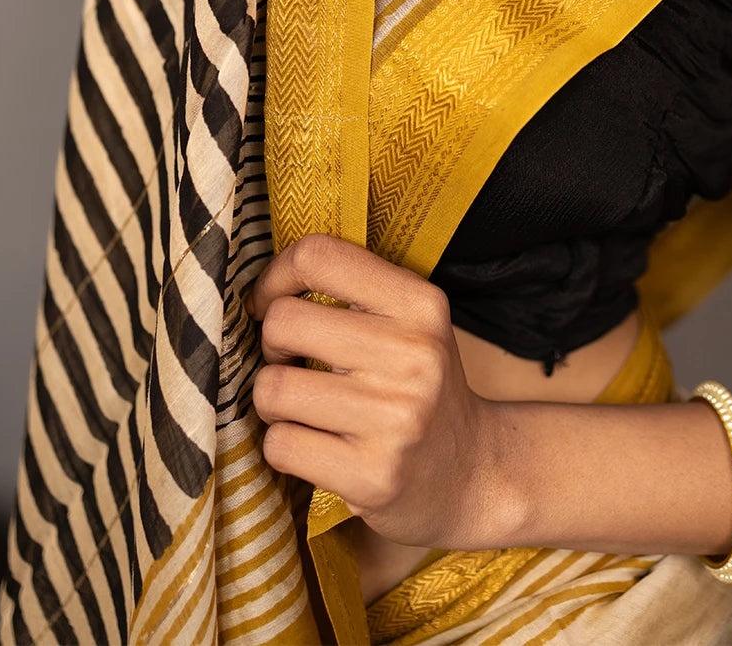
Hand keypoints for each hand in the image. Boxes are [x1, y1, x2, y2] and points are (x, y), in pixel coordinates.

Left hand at [243, 232, 508, 547]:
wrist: (471, 472)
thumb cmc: (418, 386)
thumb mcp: (409, 322)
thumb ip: (351, 290)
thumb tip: (260, 289)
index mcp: (420, 304)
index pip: (318, 256)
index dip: (275, 277)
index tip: (270, 303)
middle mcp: (414, 355)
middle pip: (283, 322)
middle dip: (272, 346)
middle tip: (295, 363)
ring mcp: (395, 418)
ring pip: (272, 388)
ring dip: (274, 403)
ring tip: (306, 409)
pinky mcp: (373, 475)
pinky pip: (280, 445)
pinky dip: (283, 447)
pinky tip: (316, 447)